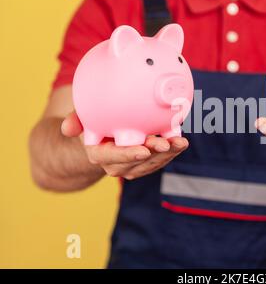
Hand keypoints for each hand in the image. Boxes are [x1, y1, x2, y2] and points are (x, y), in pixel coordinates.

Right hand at [61, 112, 187, 179]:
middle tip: (166, 143)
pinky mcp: (145, 164)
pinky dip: (171, 152)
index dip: (127, 155)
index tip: (143, 150)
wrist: (102, 135)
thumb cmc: (94, 122)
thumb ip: (76, 120)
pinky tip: (181, 142)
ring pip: (151, 164)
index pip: (111, 158)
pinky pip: (159, 161)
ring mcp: (131, 166)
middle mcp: (115, 164)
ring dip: (167, 154)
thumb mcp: (83, 117)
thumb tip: (67, 128)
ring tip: (180, 142)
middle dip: (153, 155)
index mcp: (98, 153)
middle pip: (135, 163)